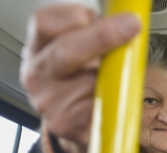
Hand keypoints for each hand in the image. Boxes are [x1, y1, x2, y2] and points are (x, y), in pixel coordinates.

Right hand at [20, 4, 140, 152]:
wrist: (74, 123)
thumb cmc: (79, 82)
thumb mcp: (79, 52)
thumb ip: (93, 35)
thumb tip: (124, 20)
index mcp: (37, 48)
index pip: (44, 22)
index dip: (75, 15)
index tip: (99, 16)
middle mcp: (36, 74)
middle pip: (66, 50)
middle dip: (102, 36)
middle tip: (131, 26)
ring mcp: (48, 102)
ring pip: (88, 80)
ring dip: (110, 74)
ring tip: (113, 77)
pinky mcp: (65, 124)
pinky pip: (98, 105)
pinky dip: (112, 98)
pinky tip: (112, 97)